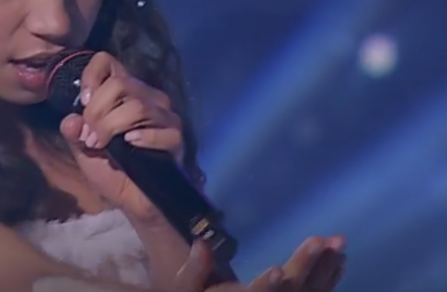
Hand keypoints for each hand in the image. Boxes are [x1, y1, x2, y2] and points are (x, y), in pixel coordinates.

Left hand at [58, 51, 182, 223]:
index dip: (92, 76)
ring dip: (112, 126)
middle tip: (90, 136)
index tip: (84, 102)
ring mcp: (164, 114)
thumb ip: (74, 133)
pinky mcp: (176, 136)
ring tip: (102, 145)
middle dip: (97, 110)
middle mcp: (145, 95)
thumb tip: (70, 120)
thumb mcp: (83, 151)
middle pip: (120, 84)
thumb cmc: (110, 169)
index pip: (107, 61)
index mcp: (121, 92)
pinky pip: (159, 130)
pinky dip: (141, 138)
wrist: (134, 201)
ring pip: (137, 105)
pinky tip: (130, 146)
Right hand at [171, 238, 344, 291]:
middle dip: (306, 266)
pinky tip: (340, 262)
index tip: (278, 272)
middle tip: (322, 241)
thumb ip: (194, 270)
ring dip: (327, 270)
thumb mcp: (186, 289)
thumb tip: (201, 242)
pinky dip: (330, 280)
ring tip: (339, 245)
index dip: (267, 286)